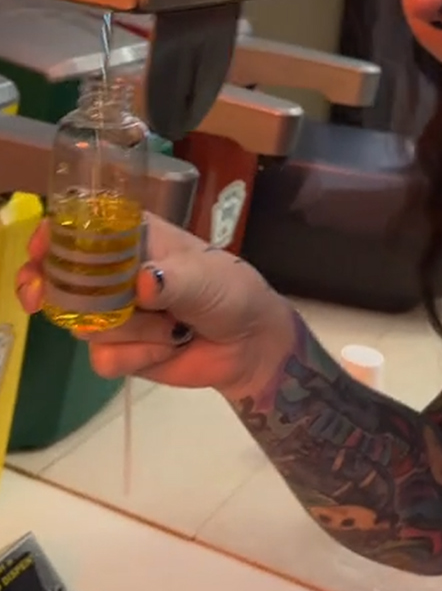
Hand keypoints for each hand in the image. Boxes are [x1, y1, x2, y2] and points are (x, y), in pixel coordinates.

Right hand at [16, 215, 296, 400]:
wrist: (251, 344)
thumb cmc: (231, 293)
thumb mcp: (207, 278)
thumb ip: (174, 280)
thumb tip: (144, 280)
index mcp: (133, 240)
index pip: (79, 233)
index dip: (53, 241)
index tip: (41, 254)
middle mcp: (114, 274)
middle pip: (61, 281)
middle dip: (57, 292)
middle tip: (50, 300)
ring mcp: (112, 313)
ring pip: (85, 325)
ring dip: (133, 330)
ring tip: (172, 325)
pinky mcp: (118, 351)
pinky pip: (104, 358)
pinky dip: (139, 356)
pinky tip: (168, 347)